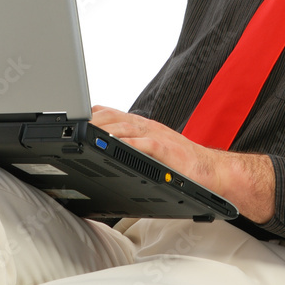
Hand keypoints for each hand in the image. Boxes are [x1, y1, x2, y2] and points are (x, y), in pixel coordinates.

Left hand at [91, 105, 275, 222]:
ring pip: (127, 128)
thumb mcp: (152, 148)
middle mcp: (149, 127)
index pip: (112, 113)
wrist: (212, 171)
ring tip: (87, 132)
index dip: (91, 114)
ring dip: (105, 129)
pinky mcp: (168, 151)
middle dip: (92, 120)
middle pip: (115, 117)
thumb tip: (105, 143)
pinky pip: (146, 145)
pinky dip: (129, 144)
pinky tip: (115, 146)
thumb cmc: (182, 163)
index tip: (72, 117)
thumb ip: (131, 143)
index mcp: (143, 127)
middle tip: (73, 125)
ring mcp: (159, 137)